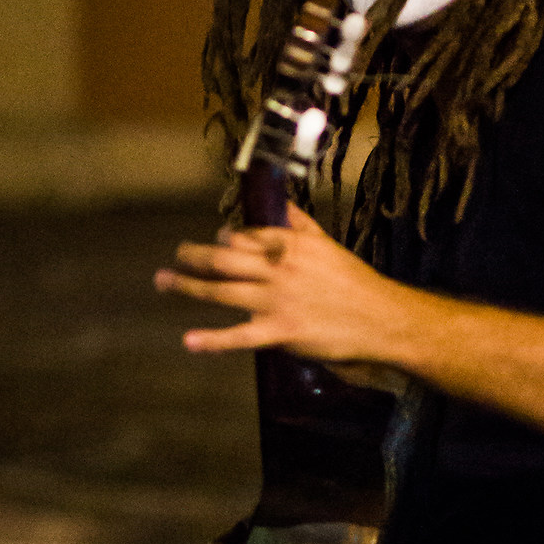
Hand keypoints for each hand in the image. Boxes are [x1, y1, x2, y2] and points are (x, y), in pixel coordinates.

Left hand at [157, 204, 410, 364]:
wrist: (380, 318)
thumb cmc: (354, 281)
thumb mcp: (326, 243)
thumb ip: (299, 222)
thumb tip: (280, 202)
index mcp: (288, 245)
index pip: (245, 236)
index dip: (227, 238)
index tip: (218, 241)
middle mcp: (277, 270)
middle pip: (223, 258)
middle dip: (193, 255)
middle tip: (177, 254)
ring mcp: (276, 301)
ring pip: (221, 291)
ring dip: (187, 285)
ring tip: (163, 281)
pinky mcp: (280, 332)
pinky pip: (239, 336)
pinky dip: (212, 339)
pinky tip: (189, 340)